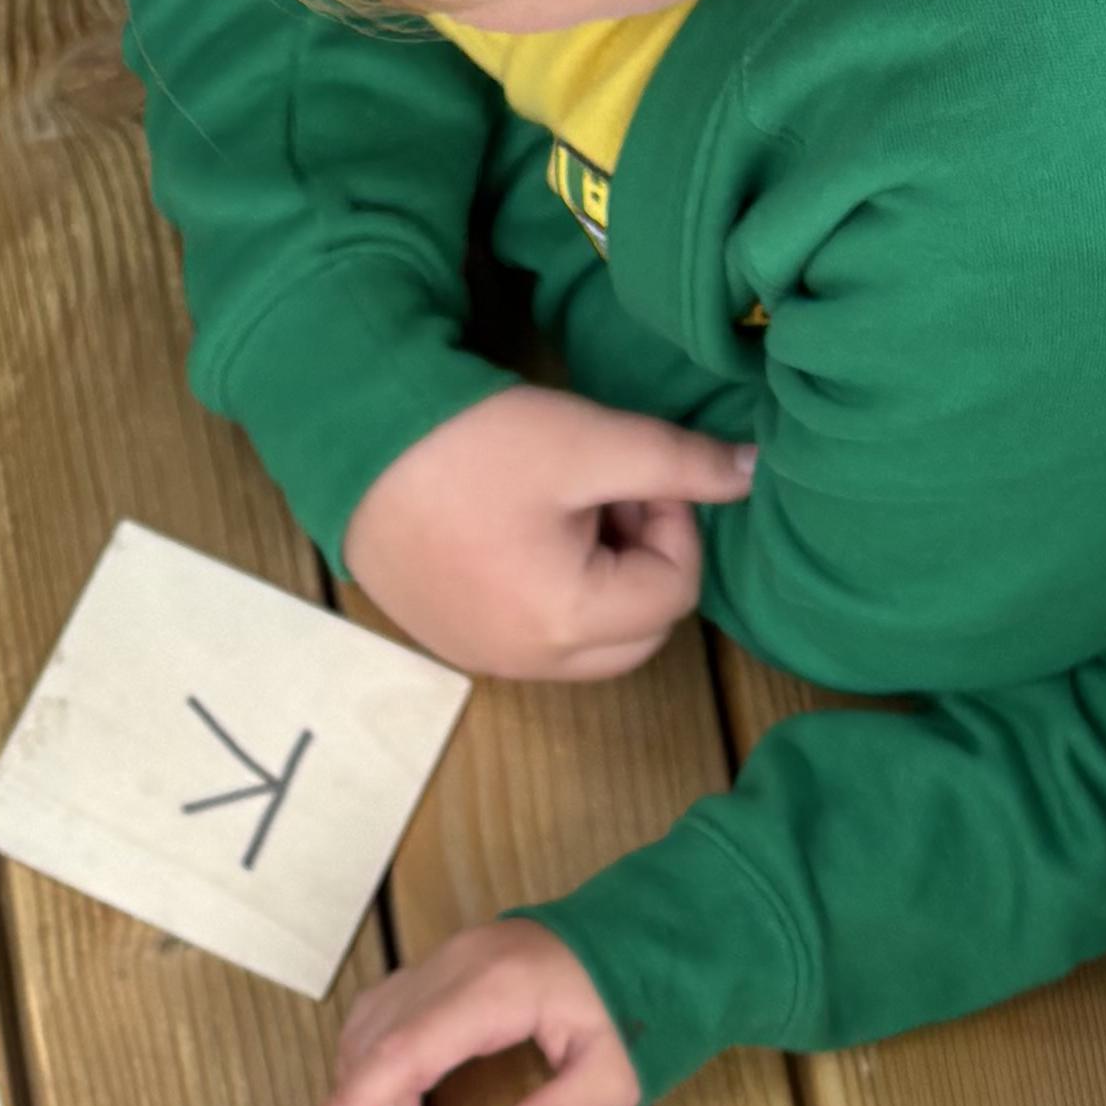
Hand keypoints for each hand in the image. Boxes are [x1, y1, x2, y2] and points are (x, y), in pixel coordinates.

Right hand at [308, 917, 639, 1105]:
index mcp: (497, 989)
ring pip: (378, 1013)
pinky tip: (395, 1093)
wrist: (670, 931)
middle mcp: (462, 962)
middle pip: (377, 1032)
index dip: (356, 1102)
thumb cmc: (650, 1004)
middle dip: (351, 1097)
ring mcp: (457, 953)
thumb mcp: (610, 1084)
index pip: (403, 1050)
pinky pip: (398, 1002)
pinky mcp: (459, 958)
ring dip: (364, 1073)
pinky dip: (381, 1049)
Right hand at [346, 387, 751, 683]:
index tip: (635, 475)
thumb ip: (679, 463)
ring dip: (602, 580)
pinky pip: (537, 638)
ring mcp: (488, 661)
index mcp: (569, 622)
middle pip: (640, 632)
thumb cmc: (472, 442)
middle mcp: (531, 663)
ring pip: (591, 641)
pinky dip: (554, 592)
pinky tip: (518, 530)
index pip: (676, 592)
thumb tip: (755, 473)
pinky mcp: (455, 644)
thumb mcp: (587, 442)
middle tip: (607, 495)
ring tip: (561, 510)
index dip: (674, 524)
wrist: (350, 442)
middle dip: (644, 563)